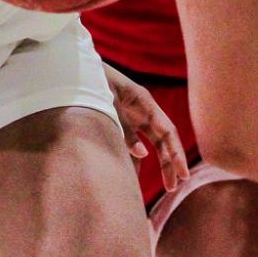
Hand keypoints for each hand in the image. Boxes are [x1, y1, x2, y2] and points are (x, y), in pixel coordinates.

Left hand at [102, 62, 188, 190]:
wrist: (74, 69)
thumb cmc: (94, 81)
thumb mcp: (108, 103)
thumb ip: (124, 127)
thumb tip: (142, 155)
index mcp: (145, 103)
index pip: (168, 131)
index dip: (177, 153)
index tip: (183, 174)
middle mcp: (143, 111)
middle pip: (163, 140)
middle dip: (170, 162)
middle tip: (174, 187)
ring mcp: (133, 116)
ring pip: (152, 143)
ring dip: (157, 163)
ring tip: (165, 186)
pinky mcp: (122, 121)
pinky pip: (134, 143)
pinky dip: (135, 159)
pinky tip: (134, 175)